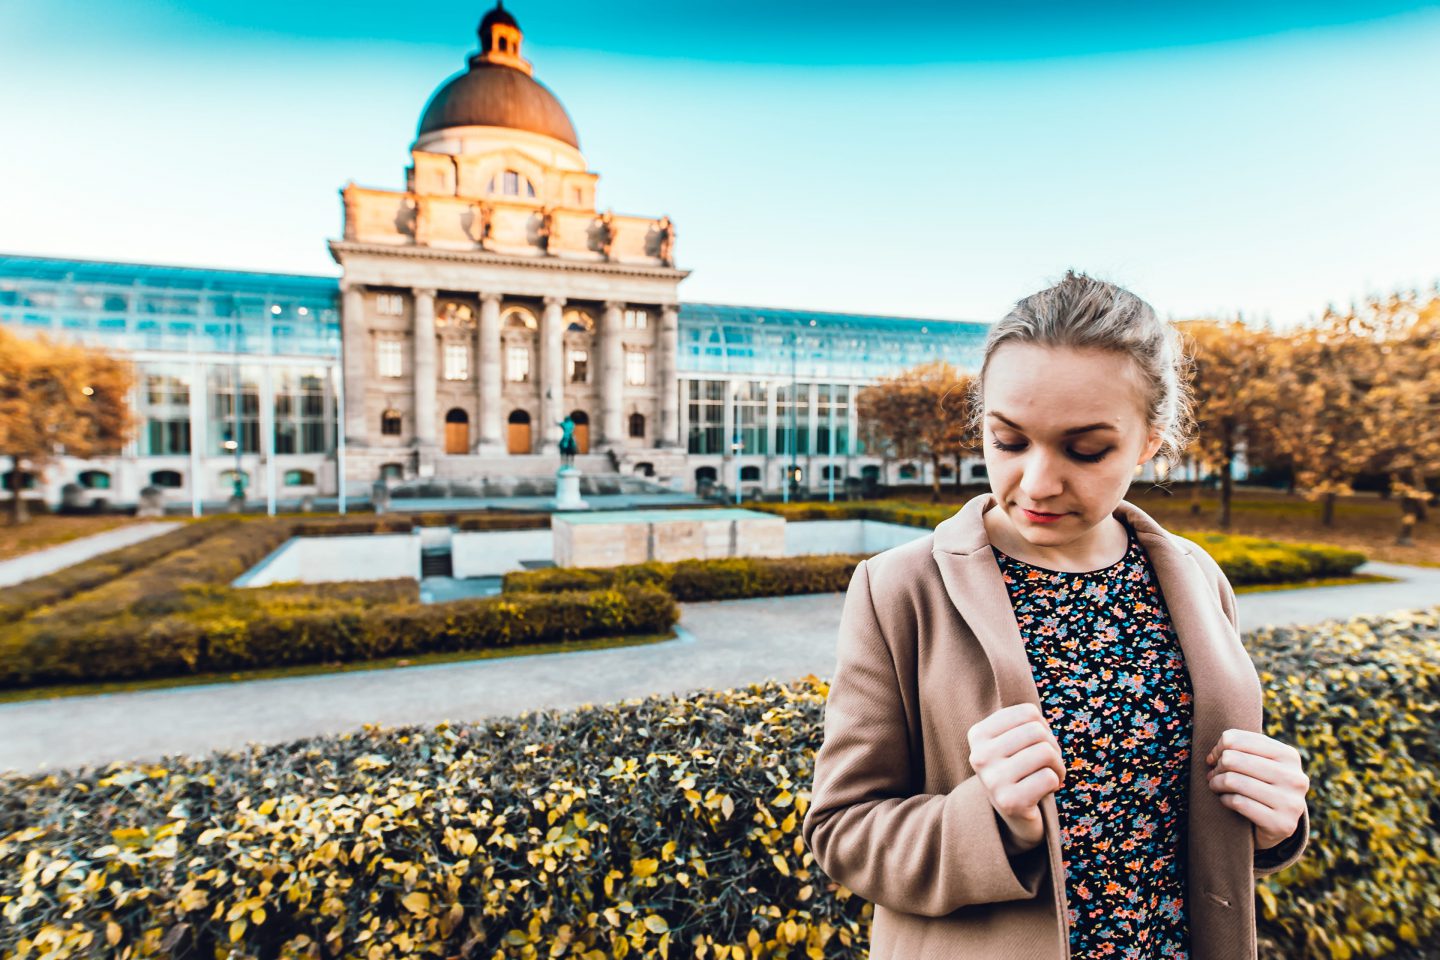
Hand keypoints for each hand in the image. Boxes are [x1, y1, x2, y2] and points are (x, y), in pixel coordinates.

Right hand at [967, 703, 1066, 853]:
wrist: (1014, 817)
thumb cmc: (1020, 771)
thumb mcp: (1012, 741)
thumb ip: (1021, 722)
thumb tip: (1036, 714)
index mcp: (978, 735)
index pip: (1028, 713)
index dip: (1043, 727)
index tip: (1036, 745)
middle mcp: (979, 756)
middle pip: (1037, 731)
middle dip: (1053, 747)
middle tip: (1048, 763)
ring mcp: (992, 780)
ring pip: (1045, 752)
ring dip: (1058, 766)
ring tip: (1049, 776)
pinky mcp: (1009, 802)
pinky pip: (1049, 778)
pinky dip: (1055, 783)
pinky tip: (1044, 792)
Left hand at [1205, 729, 1308, 850]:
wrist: (1278, 825)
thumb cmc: (1262, 785)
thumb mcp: (1257, 763)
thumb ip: (1238, 750)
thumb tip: (1213, 757)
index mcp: (1289, 756)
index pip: (1236, 739)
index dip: (1218, 748)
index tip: (1214, 758)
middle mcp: (1295, 778)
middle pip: (1232, 759)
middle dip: (1217, 767)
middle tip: (1213, 775)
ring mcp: (1291, 802)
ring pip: (1233, 781)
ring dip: (1216, 784)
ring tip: (1215, 786)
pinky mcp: (1281, 824)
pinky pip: (1239, 803)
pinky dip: (1225, 800)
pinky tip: (1225, 800)